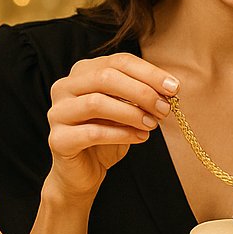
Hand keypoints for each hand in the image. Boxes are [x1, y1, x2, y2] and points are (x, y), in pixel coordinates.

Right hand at [45, 53, 178, 203]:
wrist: (84, 171)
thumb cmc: (108, 134)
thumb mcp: (128, 109)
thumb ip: (141, 95)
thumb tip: (170, 88)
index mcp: (83, 72)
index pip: (119, 61)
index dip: (149, 73)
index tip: (175, 88)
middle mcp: (65, 87)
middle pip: (106, 77)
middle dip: (142, 92)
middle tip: (165, 108)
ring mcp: (57, 112)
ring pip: (96, 102)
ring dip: (131, 113)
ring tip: (152, 124)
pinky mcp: (58, 139)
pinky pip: (92, 132)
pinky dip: (121, 134)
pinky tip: (140, 137)